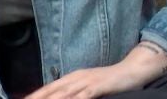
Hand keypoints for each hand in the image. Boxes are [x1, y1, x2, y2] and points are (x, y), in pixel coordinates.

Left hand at [24, 64, 145, 98]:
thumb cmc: (109, 82)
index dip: (35, 95)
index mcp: (72, 78)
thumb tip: (63, 98)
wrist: (131, 70)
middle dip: (38, 98)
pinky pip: (83, 96)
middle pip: (52, 91)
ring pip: (64, 94)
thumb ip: (76, 94)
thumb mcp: (89, 87)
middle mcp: (76, 78)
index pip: (49, 89)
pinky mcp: (98, 86)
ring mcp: (86, 81)